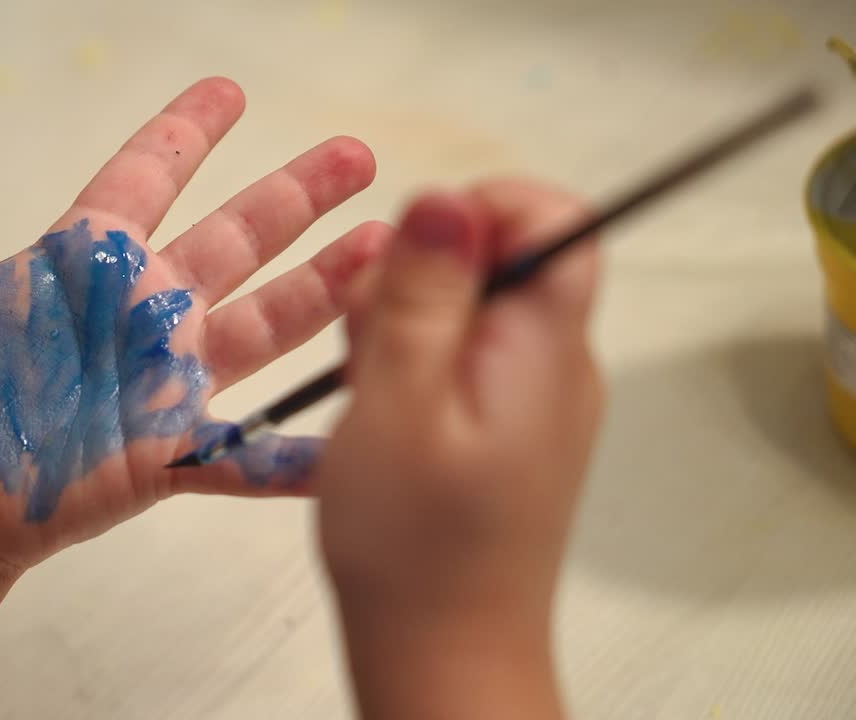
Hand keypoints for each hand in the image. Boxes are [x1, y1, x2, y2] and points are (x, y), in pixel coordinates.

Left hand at [0, 78, 386, 689]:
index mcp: (87, 263)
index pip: (147, 177)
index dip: (187, 132)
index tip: (228, 92)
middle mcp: (141, 312)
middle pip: (236, 238)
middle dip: (297, 196)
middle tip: (354, 155)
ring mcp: (165, 380)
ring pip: (264, 323)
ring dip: (324, 289)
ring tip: (382, 251)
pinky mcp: (172, 451)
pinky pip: (246, 452)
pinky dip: (296, 453)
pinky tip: (351, 435)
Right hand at [316, 182, 601, 718]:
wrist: (443, 654)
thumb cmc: (413, 543)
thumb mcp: (397, 400)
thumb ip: (423, 293)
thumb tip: (447, 196)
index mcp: (544, 348)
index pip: (555, 217)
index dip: (481, 208)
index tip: (409, 258)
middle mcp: (557, 364)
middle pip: (504, 258)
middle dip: (421, 276)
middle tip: (370, 346)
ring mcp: (536, 398)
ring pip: (475, 307)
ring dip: (408, 324)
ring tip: (372, 392)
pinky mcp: (510, 428)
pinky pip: (468, 358)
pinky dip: (416, 365)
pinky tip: (385, 415)